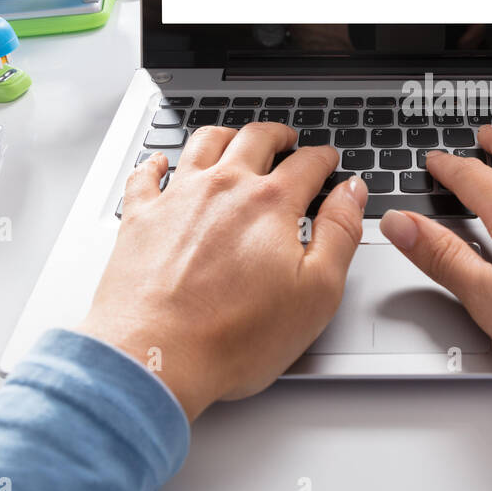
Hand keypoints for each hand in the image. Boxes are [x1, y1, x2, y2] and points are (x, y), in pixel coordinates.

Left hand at [78, 123, 366, 419]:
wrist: (156, 355)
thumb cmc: (236, 336)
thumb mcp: (317, 291)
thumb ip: (340, 233)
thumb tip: (352, 192)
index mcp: (271, 203)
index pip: (307, 163)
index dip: (324, 157)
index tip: (328, 158)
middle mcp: (224, 187)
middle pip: (255, 139)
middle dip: (278, 135)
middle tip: (287, 139)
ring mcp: (177, 198)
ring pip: (204, 143)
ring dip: (226, 135)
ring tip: (236, 139)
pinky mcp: (139, 218)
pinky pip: (145, 174)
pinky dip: (156, 163)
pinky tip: (160, 163)